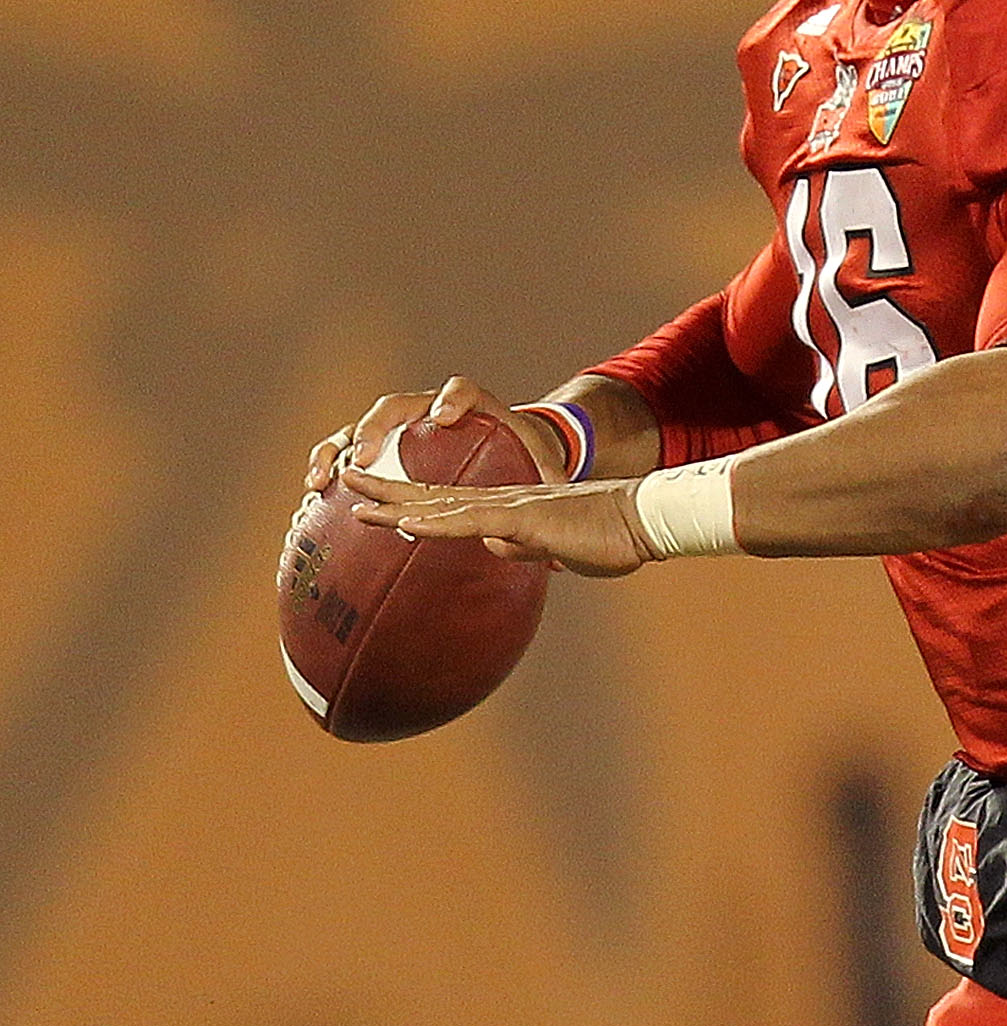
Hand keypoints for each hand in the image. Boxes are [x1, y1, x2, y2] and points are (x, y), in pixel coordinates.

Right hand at [304, 376, 561, 497]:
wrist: (512, 442)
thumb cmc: (531, 455)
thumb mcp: (546, 470)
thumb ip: (554, 490)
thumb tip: (564, 539)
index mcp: (476, 407)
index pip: (462, 390)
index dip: (452, 400)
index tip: (444, 416)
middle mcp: (430, 410)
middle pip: (393, 407)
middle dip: (373, 430)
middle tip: (362, 456)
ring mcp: (402, 430)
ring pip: (359, 429)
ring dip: (337, 451)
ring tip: (325, 480)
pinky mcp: (384, 451)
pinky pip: (347, 452)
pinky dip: (329, 466)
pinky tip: (314, 493)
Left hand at [343, 467, 655, 579]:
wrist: (644, 520)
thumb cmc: (611, 536)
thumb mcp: (556, 547)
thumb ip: (522, 544)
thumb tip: (493, 546)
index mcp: (509, 509)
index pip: (447, 502)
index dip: (407, 500)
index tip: (371, 501)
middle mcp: (501, 501)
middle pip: (432, 492)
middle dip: (385, 486)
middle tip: (343, 479)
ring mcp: (510, 506)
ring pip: (440, 501)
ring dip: (393, 499)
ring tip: (353, 495)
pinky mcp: (523, 517)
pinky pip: (469, 520)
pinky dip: (433, 522)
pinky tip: (403, 524)